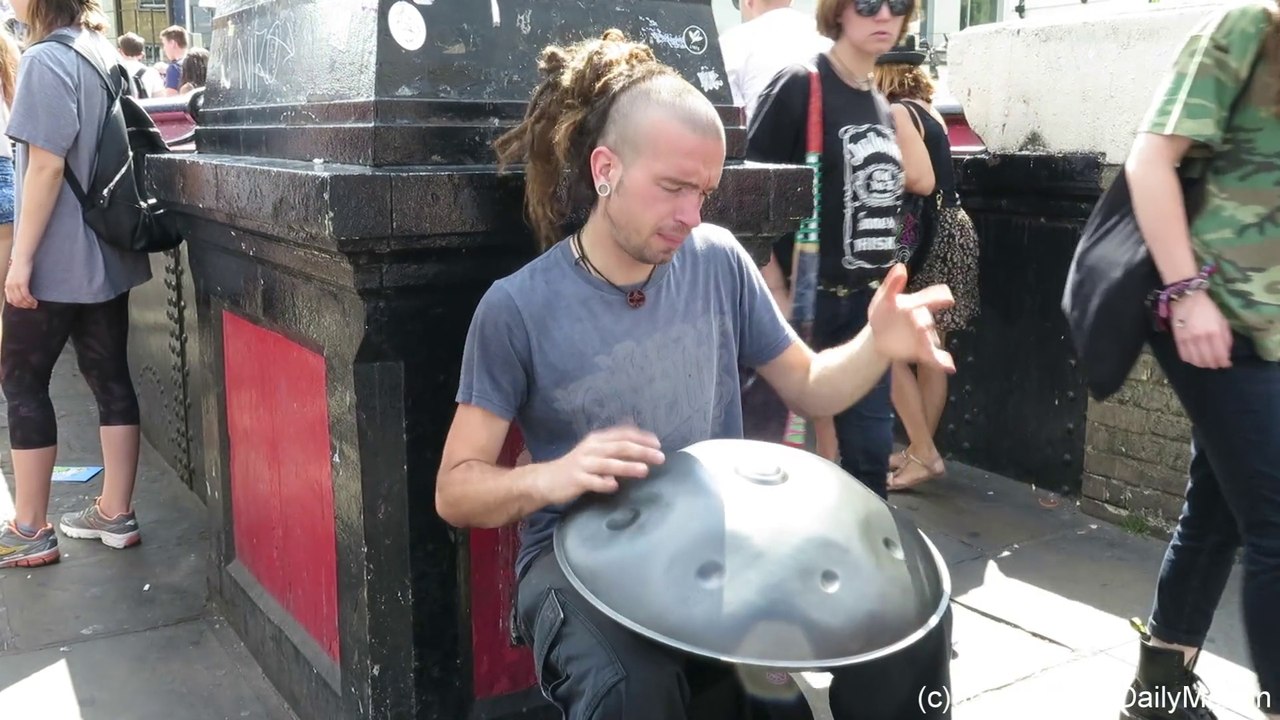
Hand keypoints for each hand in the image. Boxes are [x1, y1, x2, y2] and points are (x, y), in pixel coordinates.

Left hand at [4, 257, 35, 308]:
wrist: (22, 258)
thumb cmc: (21, 265)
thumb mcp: (15, 276)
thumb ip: (16, 283)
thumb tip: (21, 289)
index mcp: (7, 285)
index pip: (10, 300)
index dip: (18, 305)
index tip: (25, 305)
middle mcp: (9, 286)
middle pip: (16, 302)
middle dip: (25, 306)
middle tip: (32, 307)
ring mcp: (15, 285)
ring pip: (21, 300)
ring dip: (29, 304)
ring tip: (35, 305)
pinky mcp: (22, 283)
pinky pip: (26, 296)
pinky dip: (31, 300)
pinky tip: (35, 301)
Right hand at [540, 426, 664, 505]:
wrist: (547, 479)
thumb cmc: (579, 467)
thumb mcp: (596, 452)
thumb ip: (615, 449)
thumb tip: (642, 448)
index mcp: (597, 439)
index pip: (623, 433)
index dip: (641, 437)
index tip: (658, 444)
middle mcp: (591, 448)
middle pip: (620, 447)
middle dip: (641, 451)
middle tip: (660, 457)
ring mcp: (583, 464)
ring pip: (608, 463)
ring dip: (627, 466)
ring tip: (644, 471)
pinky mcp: (576, 479)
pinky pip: (593, 481)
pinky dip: (604, 483)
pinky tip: (615, 486)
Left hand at [867, 264, 955, 371]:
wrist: (878, 336)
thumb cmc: (884, 312)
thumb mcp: (883, 298)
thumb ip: (892, 284)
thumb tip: (901, 267)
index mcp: (916, 303)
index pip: (931, 297)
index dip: (939, 297)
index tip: (947, 299)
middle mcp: (923, 319)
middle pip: (926, 321)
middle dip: (924, 324)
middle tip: (921, 327)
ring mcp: (924, 337)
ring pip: (931, 341)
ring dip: (932, 345)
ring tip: (931, 352)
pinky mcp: (922, 352)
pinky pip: (934, 357)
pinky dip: (943, 361)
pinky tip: (950, 367)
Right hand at [1170, 291, 1231, 368]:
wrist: (1186, 299)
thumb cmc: (1207, 309)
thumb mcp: (1222, 321)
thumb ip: (1226, 337)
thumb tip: (1226, 353)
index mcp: (1215, 332)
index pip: (1220, 355)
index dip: (1224, 362)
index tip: (1226, 364)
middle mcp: (1201, 338)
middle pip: (1208, 360)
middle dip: (1214, 364)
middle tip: (1216, 364)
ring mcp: (1188, 340)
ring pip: (1196, 361)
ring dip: (1202, 364)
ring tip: (1206, 362)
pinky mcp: (1178, 340)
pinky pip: (1184, 356)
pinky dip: (1191, 360)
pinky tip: (1194, 358)